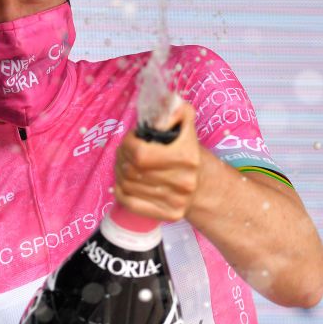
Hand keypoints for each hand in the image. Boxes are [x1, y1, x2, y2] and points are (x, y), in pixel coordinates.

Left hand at [113, 100, 200, 222]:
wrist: (203, 185)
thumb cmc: (186, 152)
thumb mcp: (185, 126)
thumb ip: (176, 111)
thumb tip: (165, 108)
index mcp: (187, 157)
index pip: (140, 154)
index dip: (128, 143)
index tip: (131, 139)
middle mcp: (183, 182)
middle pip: (131, 169)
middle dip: (122, 156)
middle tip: (125, 151)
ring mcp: (176, 201)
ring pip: (128, 185)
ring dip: (120, 172)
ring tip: (125, 164)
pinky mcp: (168, 215)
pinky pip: (130, 202)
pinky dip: (120, 191)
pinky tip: (124, 182)